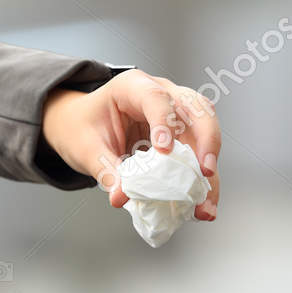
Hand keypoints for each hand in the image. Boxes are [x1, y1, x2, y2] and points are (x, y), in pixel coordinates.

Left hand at [41, 69, 220, 219]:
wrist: (82, 129)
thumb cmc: (83, 127)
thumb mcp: (87, 148)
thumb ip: (105, 170)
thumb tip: (122, 197)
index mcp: (133, 86)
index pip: (156, 97)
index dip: (164, 121)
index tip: (164, 150)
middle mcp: (163, 95)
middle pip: (197, 109)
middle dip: (207, 141)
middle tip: (205, 172)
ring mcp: (177, 117)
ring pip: (206, 135)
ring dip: (209, 171)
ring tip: (206, 204)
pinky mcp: (182, 140)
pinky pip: (199, 159)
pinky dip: (204, 183)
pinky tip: (204, 206)